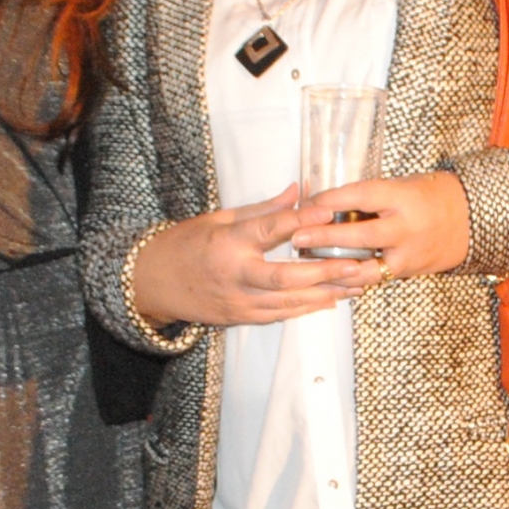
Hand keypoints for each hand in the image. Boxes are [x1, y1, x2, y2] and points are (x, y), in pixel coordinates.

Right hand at [130, 188, 376, 328]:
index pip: (270, 230)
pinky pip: (278, 315)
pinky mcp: (238, 317)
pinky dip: (305, 309)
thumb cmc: (184, 244)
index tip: (330, 212)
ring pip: (288, 302)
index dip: (302, 221)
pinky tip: (329, 302)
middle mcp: (234, 275)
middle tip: (357, 265)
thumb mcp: (219, 218)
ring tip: (356, 286)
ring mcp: (237, 301)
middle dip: (325, 273)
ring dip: (325, 295)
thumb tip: (298, 191)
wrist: (151, 282)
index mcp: (228, 242)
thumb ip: (262, 209)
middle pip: (287, 277)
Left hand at [306, 170, 470, 282]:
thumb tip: (323, 199)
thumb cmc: (428, 195)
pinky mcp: (406, 272)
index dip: (331, 199)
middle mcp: (406, 227)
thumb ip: (368, 195)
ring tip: (307, 264)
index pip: (360, 196)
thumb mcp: (400, 185)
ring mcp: (407, 253)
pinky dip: (351, 278)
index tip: (307, 202)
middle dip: (325, 236)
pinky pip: (373, 278)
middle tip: (297, 237)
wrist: (468, 219)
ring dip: (333, 266)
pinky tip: (329, 279)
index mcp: (402, 197)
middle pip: (359, 234)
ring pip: (364, 265)